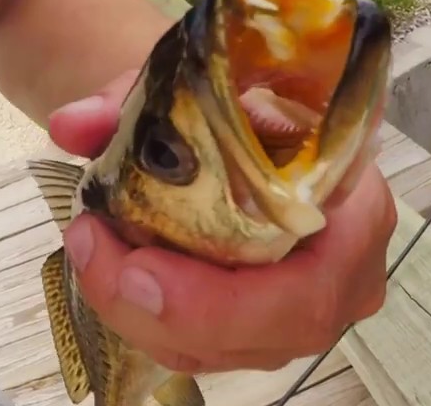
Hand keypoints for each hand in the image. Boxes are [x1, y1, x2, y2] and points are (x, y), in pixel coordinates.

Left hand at [47, 69, 397, 373]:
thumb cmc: (236, 99)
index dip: (227, 300)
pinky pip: (203, 349)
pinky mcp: (263, 328)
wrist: (239, 119)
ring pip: (226, 350)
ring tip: (90, 247)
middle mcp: (346, 273)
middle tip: (92, 251)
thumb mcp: (193, 80)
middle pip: (266, 334)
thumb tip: (73, 124)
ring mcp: (306, 309)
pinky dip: (145, 318)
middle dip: (166, 312)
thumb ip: (134, 96)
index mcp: (358, 204)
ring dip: (141, 315)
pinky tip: (108, 269)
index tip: (139, 265)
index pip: (314, 284)